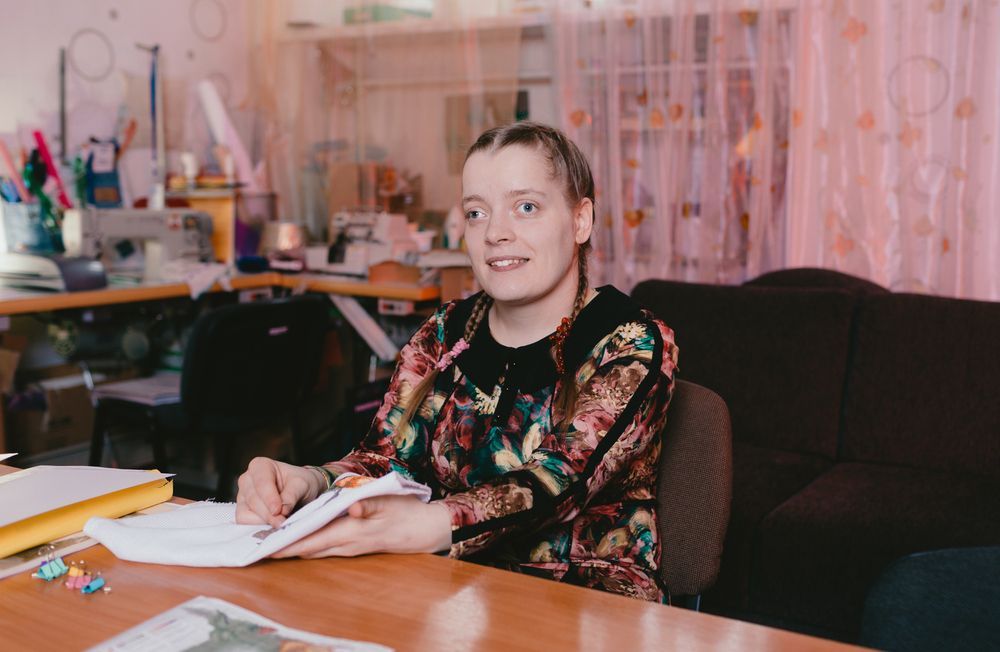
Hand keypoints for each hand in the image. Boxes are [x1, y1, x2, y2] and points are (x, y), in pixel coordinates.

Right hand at [235, 457, 325, 527]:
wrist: (301, 492)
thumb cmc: (300, 483)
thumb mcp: (302, 484)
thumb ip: (292, 495)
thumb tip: (282, 510)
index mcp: (260, 466)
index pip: (261, 483)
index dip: (269, 498)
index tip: (278, 510)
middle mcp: (247, 480)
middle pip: (253, 501)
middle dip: (268, 514)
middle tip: (283, 522)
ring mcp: (243, 497)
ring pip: (246, 514)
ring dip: (263, 522)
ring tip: (280, 523)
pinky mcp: (243, 512)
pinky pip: (245, 523)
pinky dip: (258, 527)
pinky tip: (272, 527)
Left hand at [271, 495, 452, 558]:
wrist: (426, 529)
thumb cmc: (408, 511)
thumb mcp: (390, 503)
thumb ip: (369, 505)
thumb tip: (352, 509)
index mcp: (352, 532)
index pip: (314, 540)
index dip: (290, 544)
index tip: (268, 546)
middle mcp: (349, 544)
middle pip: (311, 549)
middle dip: (286, 549)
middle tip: (261, 547)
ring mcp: (353, 547)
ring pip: (318, 550)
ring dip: (297, 548)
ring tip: (274, 545)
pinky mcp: (357, 546)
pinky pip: (328, 548)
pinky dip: (312, 545)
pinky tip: (303, 542)